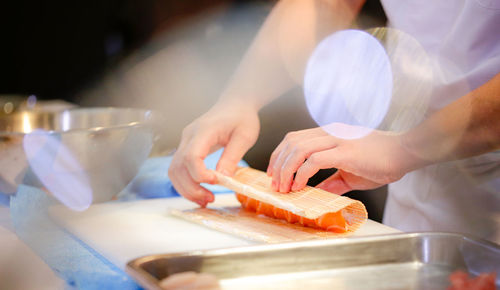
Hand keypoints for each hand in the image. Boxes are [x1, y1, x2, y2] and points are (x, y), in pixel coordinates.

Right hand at [169, 101, 259, 205]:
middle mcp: (189, 136)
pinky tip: (200, 192)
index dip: (200, 174)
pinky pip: (179, 169)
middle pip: (178, 167)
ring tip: (205, 200)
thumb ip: (232, 157)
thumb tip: (223, 179)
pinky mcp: (186, 147)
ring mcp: (185, 142)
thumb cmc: (242, 117)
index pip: (191, 156)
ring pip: (174, 171)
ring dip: (186, 189)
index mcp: (204, 130)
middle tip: (209, 199)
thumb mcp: (245, 136)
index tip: (216, 182)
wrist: (235, 104)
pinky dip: (186, 184)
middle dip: (191, 188)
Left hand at [267, 123, 417, 193]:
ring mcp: (337, 140)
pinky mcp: (345, 152)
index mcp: (328, 133)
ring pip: (298, 149)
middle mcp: (329, 132)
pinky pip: (314, 160)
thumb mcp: (350, 173)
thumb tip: (317, 194)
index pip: (294, 138)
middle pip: (291, 141)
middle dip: (278, 163)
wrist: (405, 153)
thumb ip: (332, 182)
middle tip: (275, 183)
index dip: (279, 155)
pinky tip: (299, 186)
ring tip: (284, 187)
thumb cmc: (381, 161)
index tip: (274, 172)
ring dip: (286, 169)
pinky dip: (302, 174)